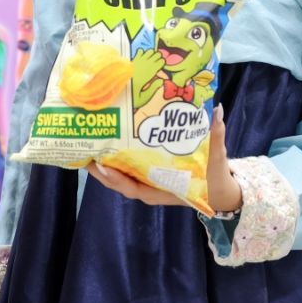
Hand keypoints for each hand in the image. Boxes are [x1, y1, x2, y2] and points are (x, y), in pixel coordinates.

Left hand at [86, 105, 242, 212]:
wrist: (219, 190)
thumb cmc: (215, 177)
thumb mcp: (217, 158)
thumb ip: (216, 136)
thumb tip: (217, 111)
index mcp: (162, 190)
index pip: (134, 188)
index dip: (118, 179)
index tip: (103, 166)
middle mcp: (150, 189)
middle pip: (119, 182)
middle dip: (100, 170)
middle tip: (82, 152)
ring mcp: (147, 183)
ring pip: (119, 177)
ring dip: (103, 165)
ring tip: (87, 146)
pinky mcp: (147, 176)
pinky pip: (126, 171)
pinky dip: (114, 161)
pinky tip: (105, 145)